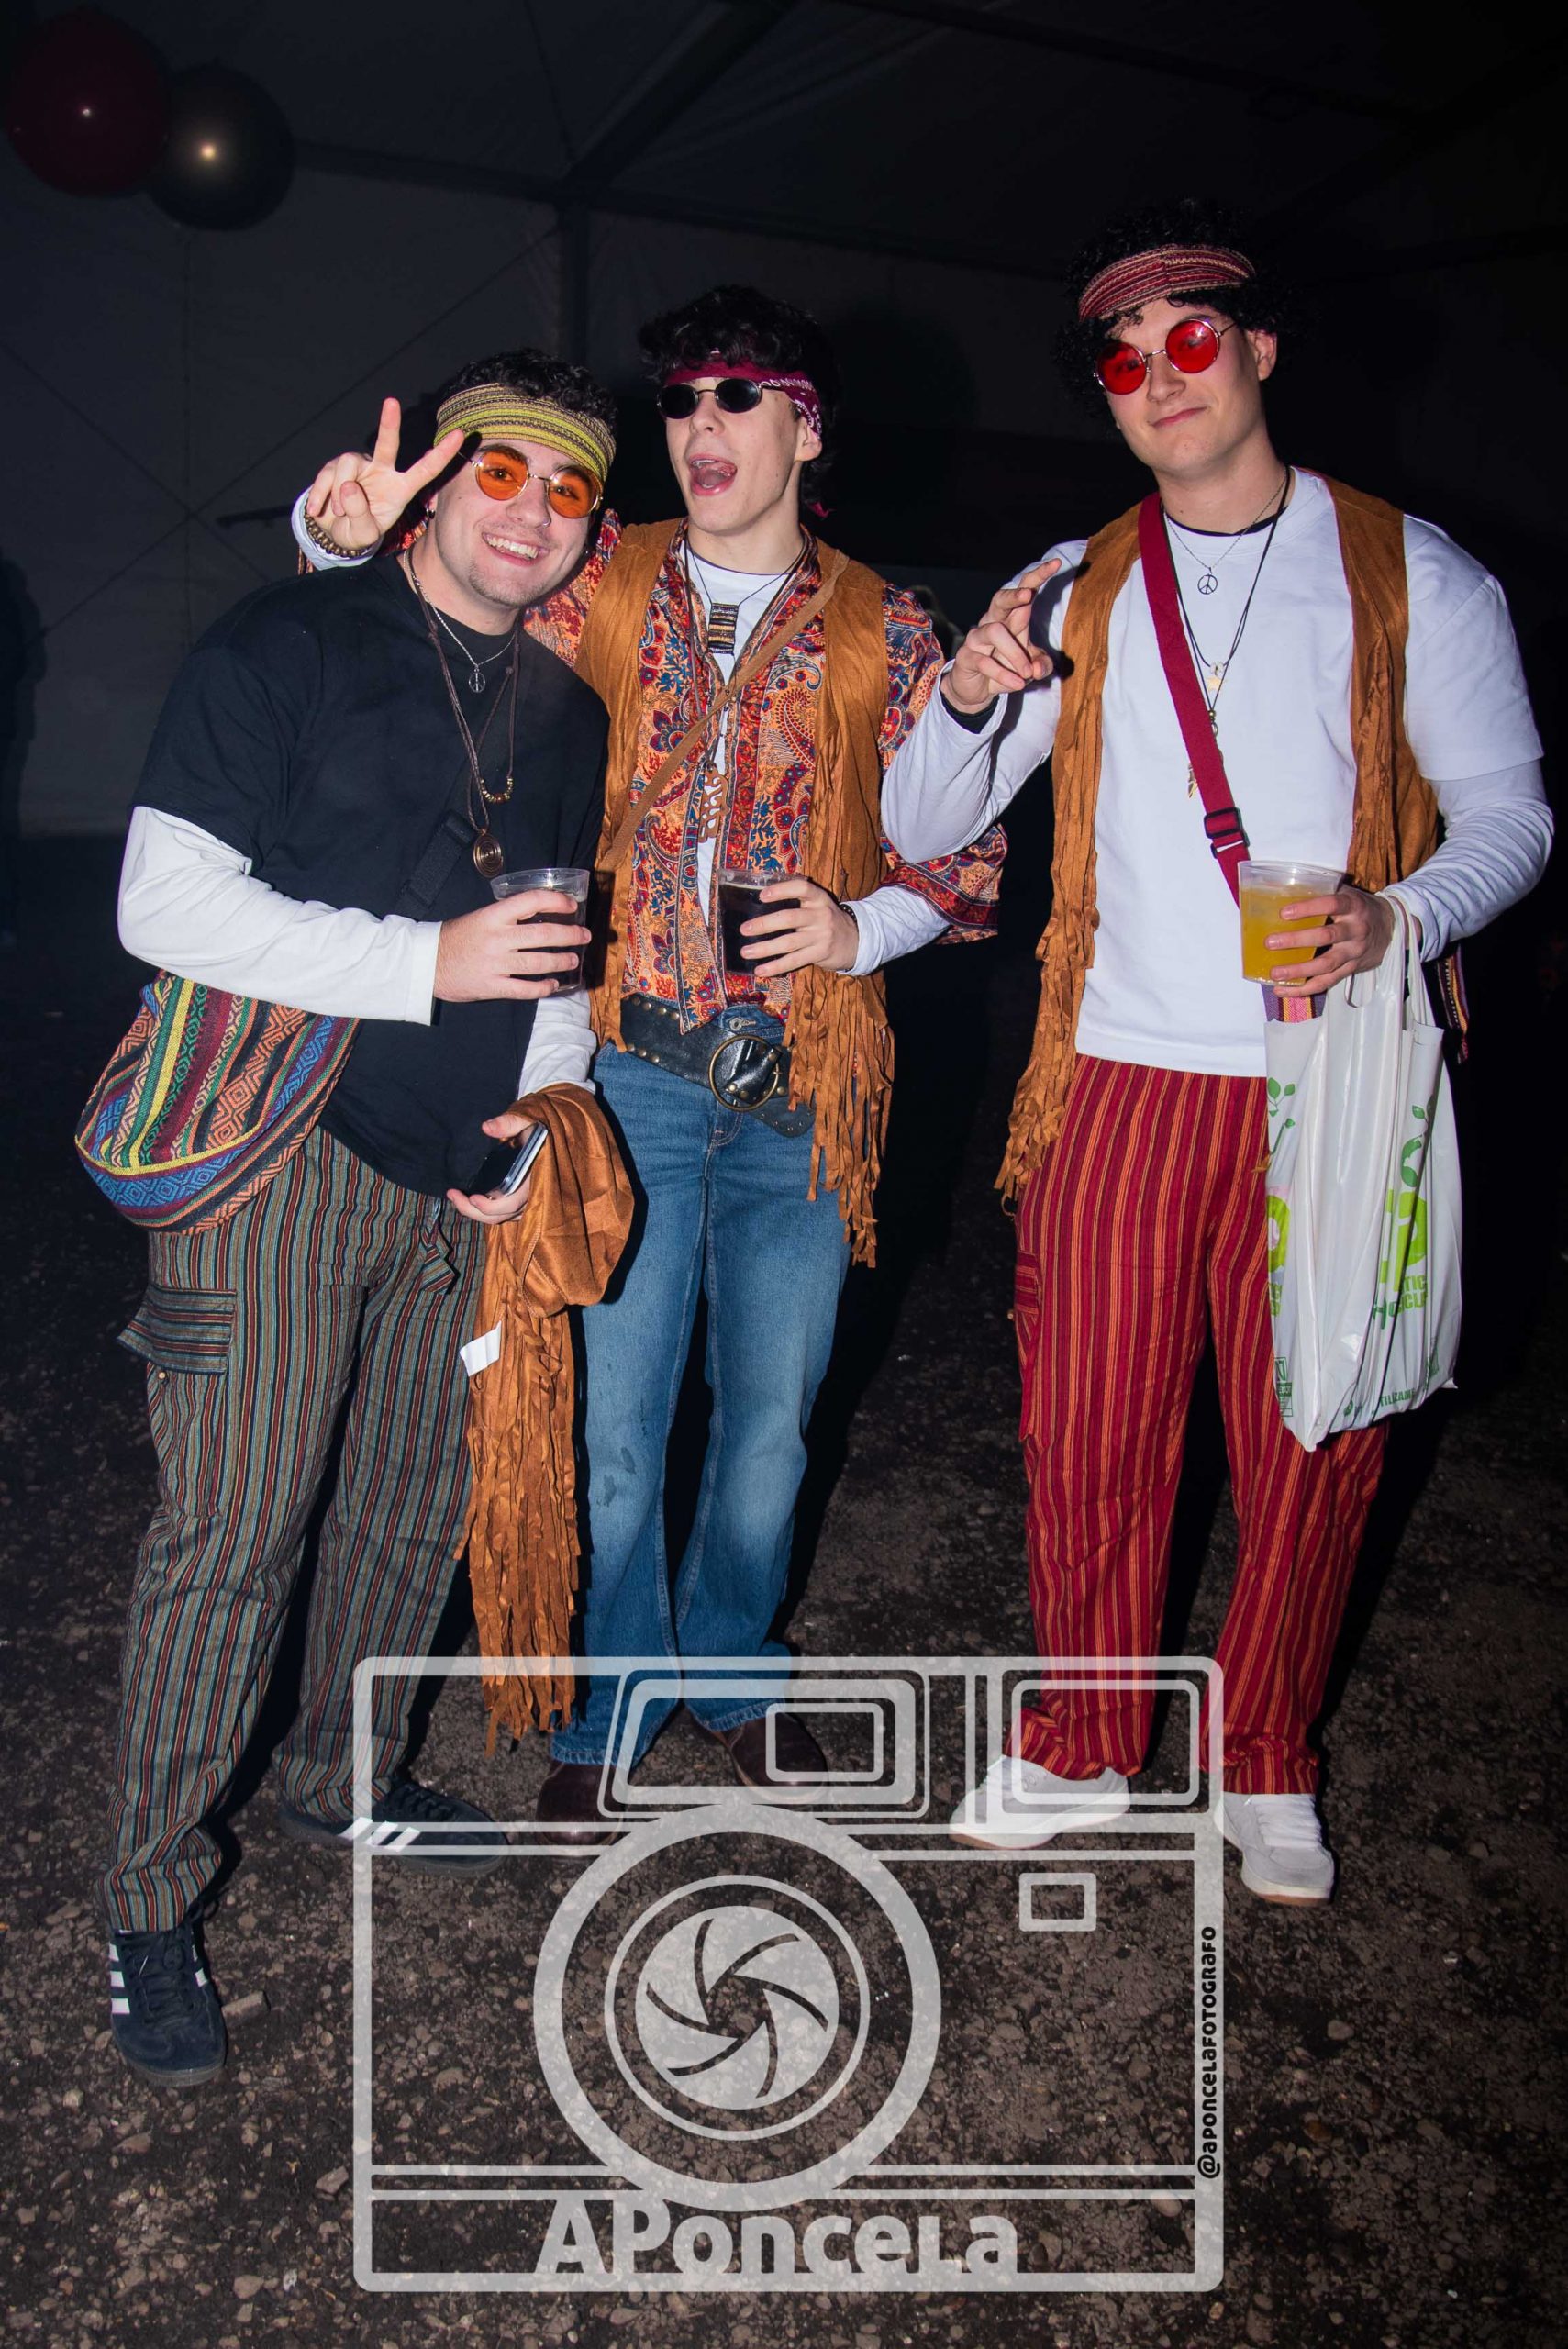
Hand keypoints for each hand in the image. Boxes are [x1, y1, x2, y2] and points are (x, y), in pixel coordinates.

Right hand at [303, 395, 462, 551]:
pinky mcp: (335, 466)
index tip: (459, 435)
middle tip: (392, 402)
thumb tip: (347, 486)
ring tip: (338, 513)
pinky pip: (327, 475)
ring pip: (347, 465)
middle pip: (387, 444)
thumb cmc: (357, 532)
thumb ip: (360, 515)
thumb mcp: (363, 534)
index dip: (441, 454)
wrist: (332, 533)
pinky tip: (317, 510)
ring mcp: (359, 466)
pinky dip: (320, 495)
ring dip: (339, 494)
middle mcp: (383, 472)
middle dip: (389, 423)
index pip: (425, 471)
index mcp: (400, 489)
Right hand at [434, 892, 590, 1002]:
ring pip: (539, 963)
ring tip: (573, 959)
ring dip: (562, 961)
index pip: (531, 901)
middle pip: (543, 935)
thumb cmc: (456, 937)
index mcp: (493, 916)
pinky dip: (543, 988)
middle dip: (570, 935)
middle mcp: (497, 938)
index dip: (556, 902)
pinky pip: (525, 989)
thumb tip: (541, 914)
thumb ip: (507, 917)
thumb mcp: (480, 917)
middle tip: (584, 935)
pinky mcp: (492, 986)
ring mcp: (495, 964)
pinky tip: (553, 984)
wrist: (427, 963)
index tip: (572, 906)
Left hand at [447, 1112, 540, 1223]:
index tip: (472, 1197)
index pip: (512, 1203)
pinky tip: (468, 1199)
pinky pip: (500, 1214)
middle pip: (500, 1215)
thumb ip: (508, 1123)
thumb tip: (486, 1127)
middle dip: (472, 1210)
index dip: (491, 1206)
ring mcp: (525, 1201)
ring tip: (455, 1196)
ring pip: (498, 1217)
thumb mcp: (526, 1121)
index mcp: (535, 1179)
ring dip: (475, 1212)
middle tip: (453, 1195)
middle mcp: (532, 1195)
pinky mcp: (519, 1202)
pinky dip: (483, 1210)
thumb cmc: (537, 1128)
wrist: (546, 1133)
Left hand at [740, 878, 858, 976]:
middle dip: (764, 924)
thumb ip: (798, 902)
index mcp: (819, 898)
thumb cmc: (827, 921)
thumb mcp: (818, 905)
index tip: (762, 895)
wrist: (856, 941)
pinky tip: (761, 970)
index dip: (782, 890)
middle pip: (789, 918)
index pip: (802, 888)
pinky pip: (794, 961)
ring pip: (789, 943)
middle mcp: (821, 915)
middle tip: (745, 929)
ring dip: (765, 948)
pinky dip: (776, 966)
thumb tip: (761, 905)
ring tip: (746, 952)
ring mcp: (821, 936)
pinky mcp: (820, 954)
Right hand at [943, 561, 1059, 713]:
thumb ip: (1042, 665)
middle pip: (999, 599)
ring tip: (1027, 673)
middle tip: (1027, 596)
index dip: (1037, 576)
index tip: (1055, 563)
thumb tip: (1039, 670)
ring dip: (1015, 654)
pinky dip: (1004, 674)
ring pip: (995, 632)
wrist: (978, 691)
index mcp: (1012, 618)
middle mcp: (993, 622)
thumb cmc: (1007, 669)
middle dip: (1013, 595)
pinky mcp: (966, 656)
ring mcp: (977, 638)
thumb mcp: (1031, 669)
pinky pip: (985, 661)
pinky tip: (1017, 684)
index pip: (1024, 590)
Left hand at [1267, 885, 1412, 995]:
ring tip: (1274, 973)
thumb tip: (1280, 888)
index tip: (1284, 912)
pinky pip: (1326, 982)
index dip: (1308, 908)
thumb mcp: (1347, 895)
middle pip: (1326, 937)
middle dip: (1296, 941)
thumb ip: (1323, 893)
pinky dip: (1303, 989)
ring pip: (1325, 965)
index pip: (1332, 904)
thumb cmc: (1358, 908)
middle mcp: (1356, 930)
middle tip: (1271, 942)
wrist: (1390, 928)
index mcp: (1354, 907)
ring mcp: (1353, 953)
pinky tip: (1282, 989)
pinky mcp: (1350, 970)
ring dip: (1298, 971)